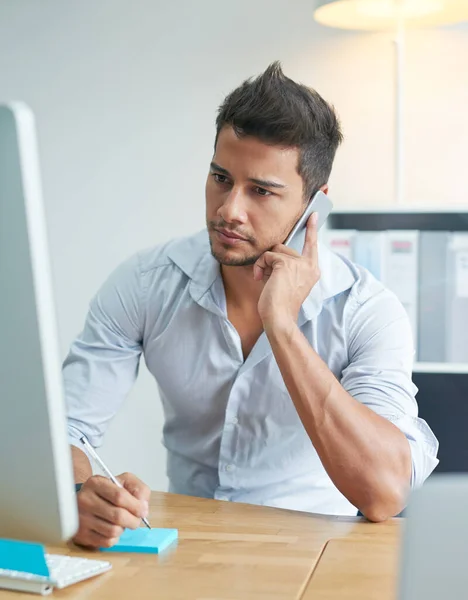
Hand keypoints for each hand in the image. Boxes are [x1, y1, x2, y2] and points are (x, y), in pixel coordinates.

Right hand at [72, 472, 150, 548]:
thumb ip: (139, 489)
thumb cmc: (107, 491)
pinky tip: (112, 528)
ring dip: (123, 529)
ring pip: (113, 530)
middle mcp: (86, 500)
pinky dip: (115, 537)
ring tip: (122, 522)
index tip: (143, 510)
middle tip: (136, 520)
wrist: (85, 501)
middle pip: (117, 516)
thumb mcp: (124, 481)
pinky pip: (106, 542)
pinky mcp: (82, 535)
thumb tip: (143, 507)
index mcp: (96, 483)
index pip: (120, 496)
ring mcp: (82, 518)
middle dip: (133, 520)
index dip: (135, 506)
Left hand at [254, 213, 319, 330]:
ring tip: (265, 280)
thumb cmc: (279, 304)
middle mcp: (309, 265)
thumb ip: (286, 266)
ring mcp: (299, 263)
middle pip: (284, 248)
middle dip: (271, 261)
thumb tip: (273, 253)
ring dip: (265, 264)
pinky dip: (259, 266)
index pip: (312, 244)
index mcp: (312, 270)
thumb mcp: (287, 281)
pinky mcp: (286, 263)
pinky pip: (266, 256)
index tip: (312, 214)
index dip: (311, 229)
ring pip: (274, 251)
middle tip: (269, 279)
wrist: (279, 317)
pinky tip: (260, 279)